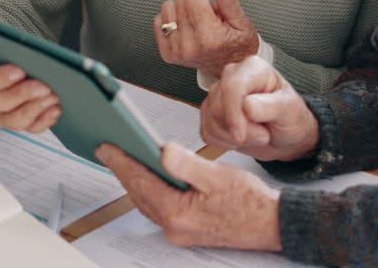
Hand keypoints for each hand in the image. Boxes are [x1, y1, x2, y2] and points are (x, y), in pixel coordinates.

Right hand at [0, 44, 60, 131]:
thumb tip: (10, 46)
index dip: (0, 80)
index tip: (19, 71)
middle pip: (1, 105)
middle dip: (24, 94)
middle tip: (43, 85)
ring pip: (15, 120)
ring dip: (36, 108)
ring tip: (52, 96)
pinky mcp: (14, 124)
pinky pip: (29, 127)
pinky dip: (44, 120)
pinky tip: (55, 109)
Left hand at [96, 142, 281, 250]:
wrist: (272, 224)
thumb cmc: (250, 203)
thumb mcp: (217, 176)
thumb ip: (186, 164)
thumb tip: (162, 151)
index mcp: (177, 213)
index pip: (139, 182)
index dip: (121, 162)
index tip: (106, 147)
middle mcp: (174, 226)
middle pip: (139, 193)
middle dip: (124, 170)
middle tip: (109, 149)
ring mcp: (179, 230)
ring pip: (147, 201)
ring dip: (136, 180)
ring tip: (125, 158)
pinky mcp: (187, 228)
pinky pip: (159, 206)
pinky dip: (151, 189)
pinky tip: (152, 175)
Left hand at [155, 0, 259, 78]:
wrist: (229, 69)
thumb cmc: (238, 48)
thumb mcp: (243, 25)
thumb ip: (232, 4)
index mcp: (209, 38)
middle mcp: (190, 45)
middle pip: (181, 0)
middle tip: (208, 11)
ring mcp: (176, 50)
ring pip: (168, 7)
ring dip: (181, 7)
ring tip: (197, 19)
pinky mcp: (167, 53)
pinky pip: (158, 20)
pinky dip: (171, 18)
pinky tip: (185, 25)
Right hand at [200, 56, 318, 161]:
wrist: (286, 135)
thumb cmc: (291, 117)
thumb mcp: (289, 111)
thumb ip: (270, 106)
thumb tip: (247, 106)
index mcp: (253, 69)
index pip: (231, 86)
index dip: (232, 113)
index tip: (240, 135)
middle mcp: (232, 77)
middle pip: (217, 106)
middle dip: (239, 129)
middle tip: (263, 135)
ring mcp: (219, 95)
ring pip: (210, 121)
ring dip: (232, 138)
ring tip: (256, 135)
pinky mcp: (211, 114)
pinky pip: (207, 133)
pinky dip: (224, 143)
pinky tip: (242, 140)